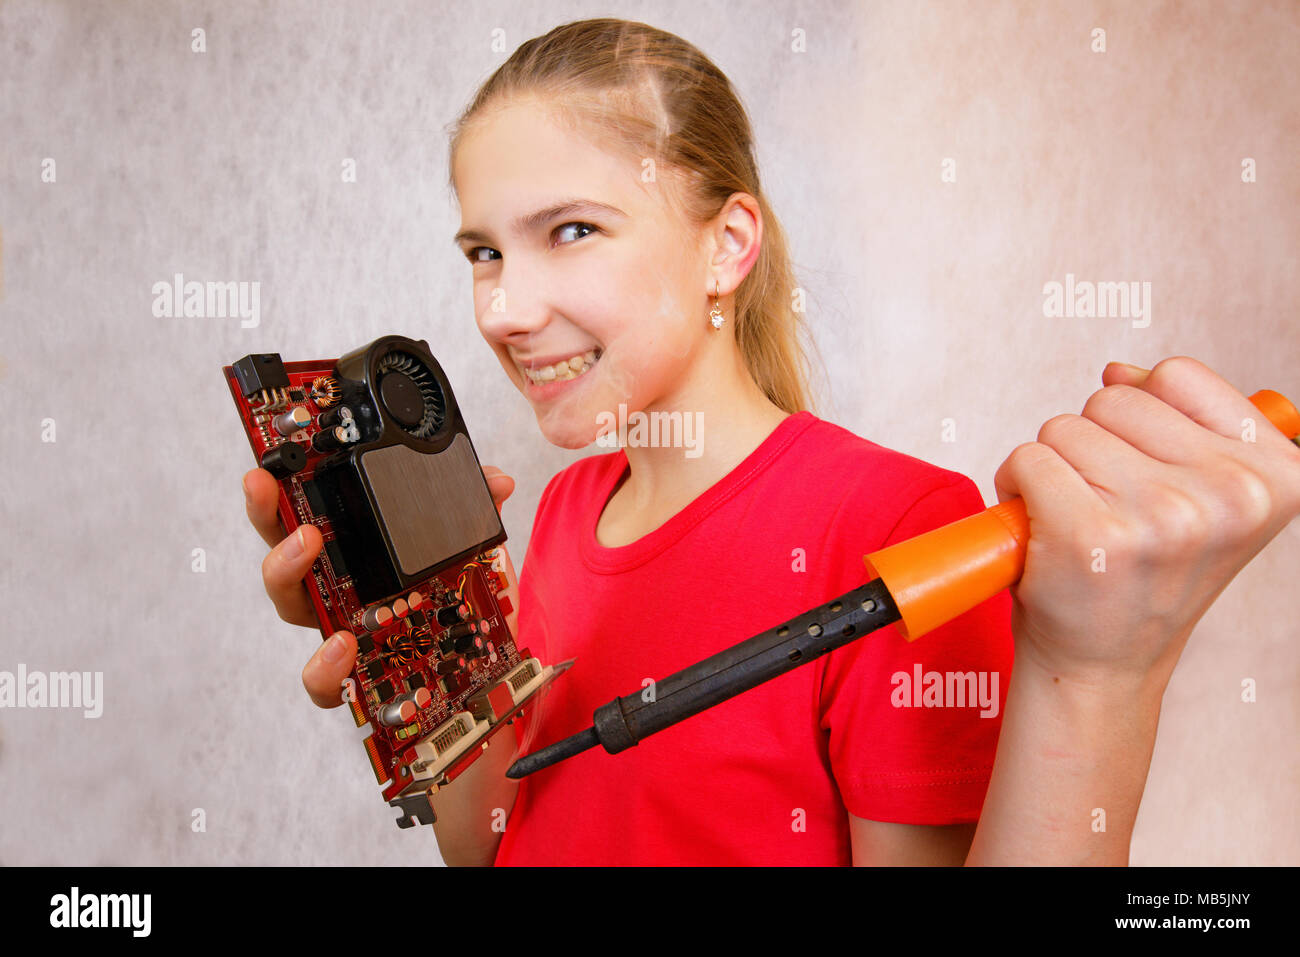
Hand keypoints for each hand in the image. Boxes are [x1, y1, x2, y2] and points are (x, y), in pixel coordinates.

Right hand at [242, 464, 517, 708]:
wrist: (489, 673)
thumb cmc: (464, 607)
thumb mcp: (475, 554)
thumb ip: (477, 512)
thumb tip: (496, 480)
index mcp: (358, 552)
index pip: (307, 514)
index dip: (277, 491)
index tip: (262, 464)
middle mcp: (340, 590)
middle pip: (285, 551)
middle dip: (270, 517)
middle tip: (274, 490)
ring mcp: (344, 631)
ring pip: (294, 607)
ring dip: (287, 571)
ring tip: (306, 545)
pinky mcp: (359, 679)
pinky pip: (324, 683)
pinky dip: (325, 668)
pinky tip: (343, 645)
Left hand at [993, 356, 1299, 689]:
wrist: (1103, 665)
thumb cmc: (1140, 574)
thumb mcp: (1197, 493)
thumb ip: (1172, 419)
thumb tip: (1120, 371)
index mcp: (1277, 475)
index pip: (1177, 376)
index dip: (1141, 416)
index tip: (1148, 472)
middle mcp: (1231, 495)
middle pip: (1112, 399)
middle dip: (1092, 445)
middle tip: (1106, 508)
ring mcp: (1163, 516)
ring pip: (1064, 427)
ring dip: (1053, 468)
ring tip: (1078, 523)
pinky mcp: (1090, 534)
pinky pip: (1027, 459)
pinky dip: (1016, 487)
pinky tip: (1042, 532)